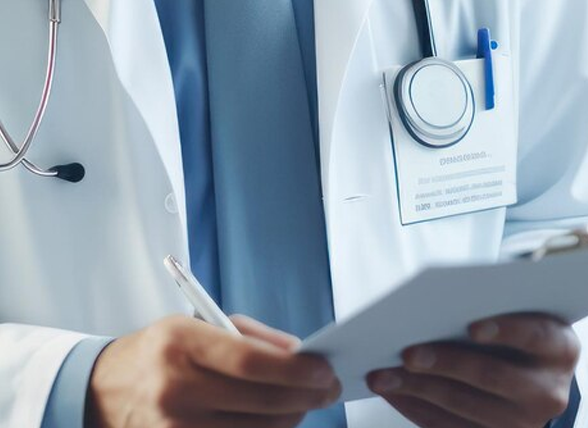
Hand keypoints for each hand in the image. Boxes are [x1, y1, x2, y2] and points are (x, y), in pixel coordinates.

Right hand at [86, 315, 340, 427]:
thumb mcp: (199, 323)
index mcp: (183, 344)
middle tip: (328, 387)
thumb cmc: (162, 349)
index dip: (294, 370)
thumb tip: (298, 352)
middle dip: (306, 396)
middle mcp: (177, 388)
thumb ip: (251, 336)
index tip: (323, 369)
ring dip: (291, 417)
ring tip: (305, 401)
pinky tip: (278, 418)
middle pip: (260, 401)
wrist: (106, 389)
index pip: (250, 362)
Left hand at [367, 313, 579, 427]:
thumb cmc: (510, 322)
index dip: (505, 330)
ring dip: (419, 389)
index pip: (534, 336)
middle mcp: (549, 391)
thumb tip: (431, 303)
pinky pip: (450, 427)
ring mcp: (524, 423)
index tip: (472, 326)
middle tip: (406, 353)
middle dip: (445, 364)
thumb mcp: (513, 308)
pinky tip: (390, 391)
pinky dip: (415, 408)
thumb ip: (486, 304)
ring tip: (382, 374)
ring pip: (466, 406)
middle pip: (492, 376)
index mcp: (559, 347)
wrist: (528, 365)